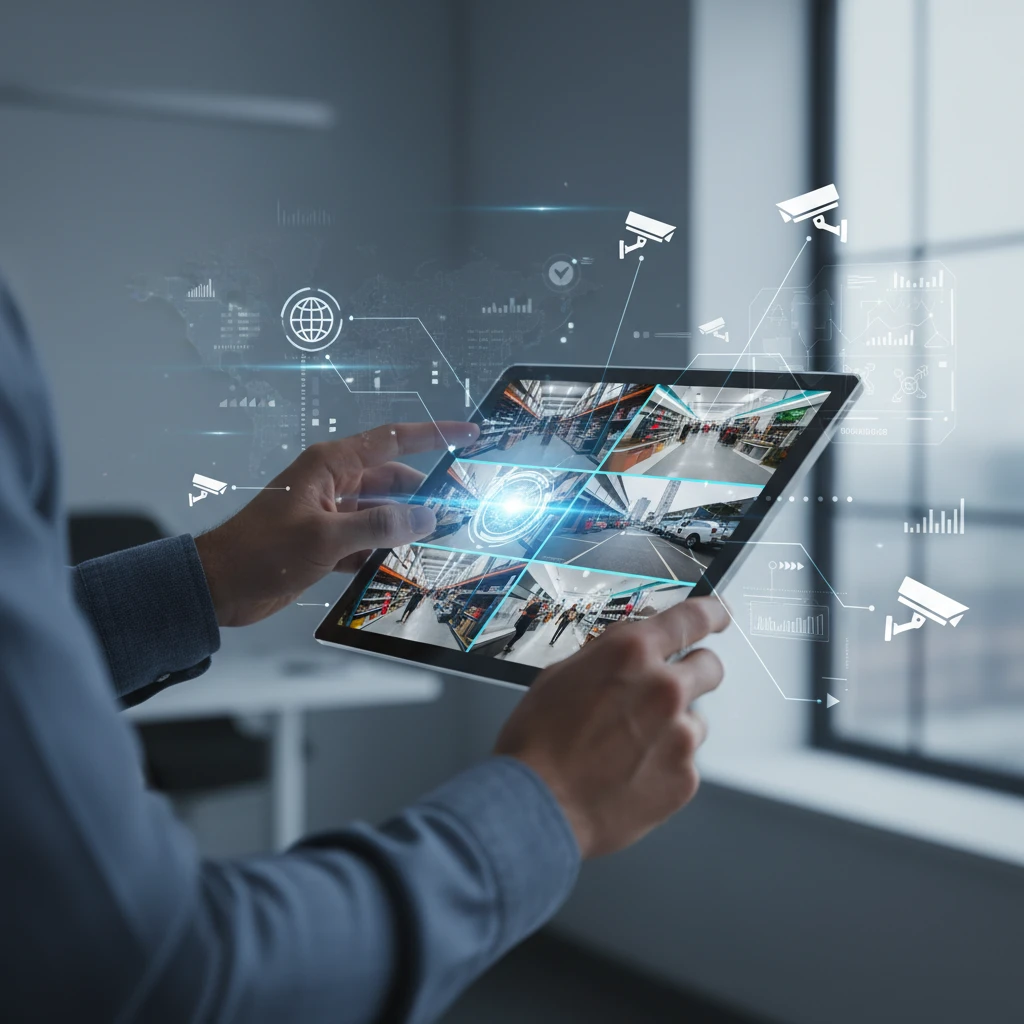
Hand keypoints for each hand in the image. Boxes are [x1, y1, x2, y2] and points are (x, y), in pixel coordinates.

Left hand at [194, 420, 478, 626]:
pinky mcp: (326, 543)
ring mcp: (330, 514)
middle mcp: (334, 484)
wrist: (218, 587)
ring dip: (405, 528)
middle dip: (426, 494)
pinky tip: (403, 567)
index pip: (393, 441)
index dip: (434, 434)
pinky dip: (384, 552)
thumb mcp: (325, 537)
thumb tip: (424, 517)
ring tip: (439, 543)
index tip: (468, 434)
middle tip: (461, 511)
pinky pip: (367, 541)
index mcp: (331, 465)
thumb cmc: (260, 552)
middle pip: (393, 481)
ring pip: (382, 514)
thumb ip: (379, 525)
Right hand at [494, 596, 728, 858]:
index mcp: (632, 654)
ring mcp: (680, 736)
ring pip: (695, 719)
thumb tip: (629, 648)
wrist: (536, 805)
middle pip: (710, 667)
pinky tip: (629, 772)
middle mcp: (664, 689)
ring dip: (673, 726)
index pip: (692, 617)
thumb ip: (608, 656)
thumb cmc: (537, 742)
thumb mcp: (561, 675)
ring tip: (629, 746)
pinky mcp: (684, 777)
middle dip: (694, 672)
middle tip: (667, 691)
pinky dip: (664, 764)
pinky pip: (685, 762)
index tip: (719, 615)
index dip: (712, 613)